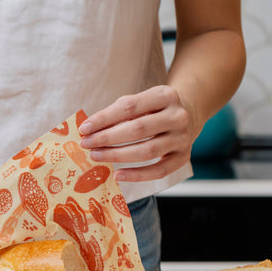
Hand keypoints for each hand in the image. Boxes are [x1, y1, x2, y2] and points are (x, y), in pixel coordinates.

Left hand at [78, 85, 196, 181]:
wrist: (187, 115)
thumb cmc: (153, 109)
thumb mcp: (140, 102)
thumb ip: (117, 112)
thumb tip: (89, 129)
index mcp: (165, 95)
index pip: (130, 107)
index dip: (105, 118)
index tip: (84, 128)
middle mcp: (178, 116)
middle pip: (138, 129)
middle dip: (108, 138)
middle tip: (87, 144)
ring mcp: (183, 138)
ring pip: (147, 151)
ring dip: (117, 156)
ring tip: (96, 156)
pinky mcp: (183, 157)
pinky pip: (159, 171)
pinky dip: (137, 175)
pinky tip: (118, 175)